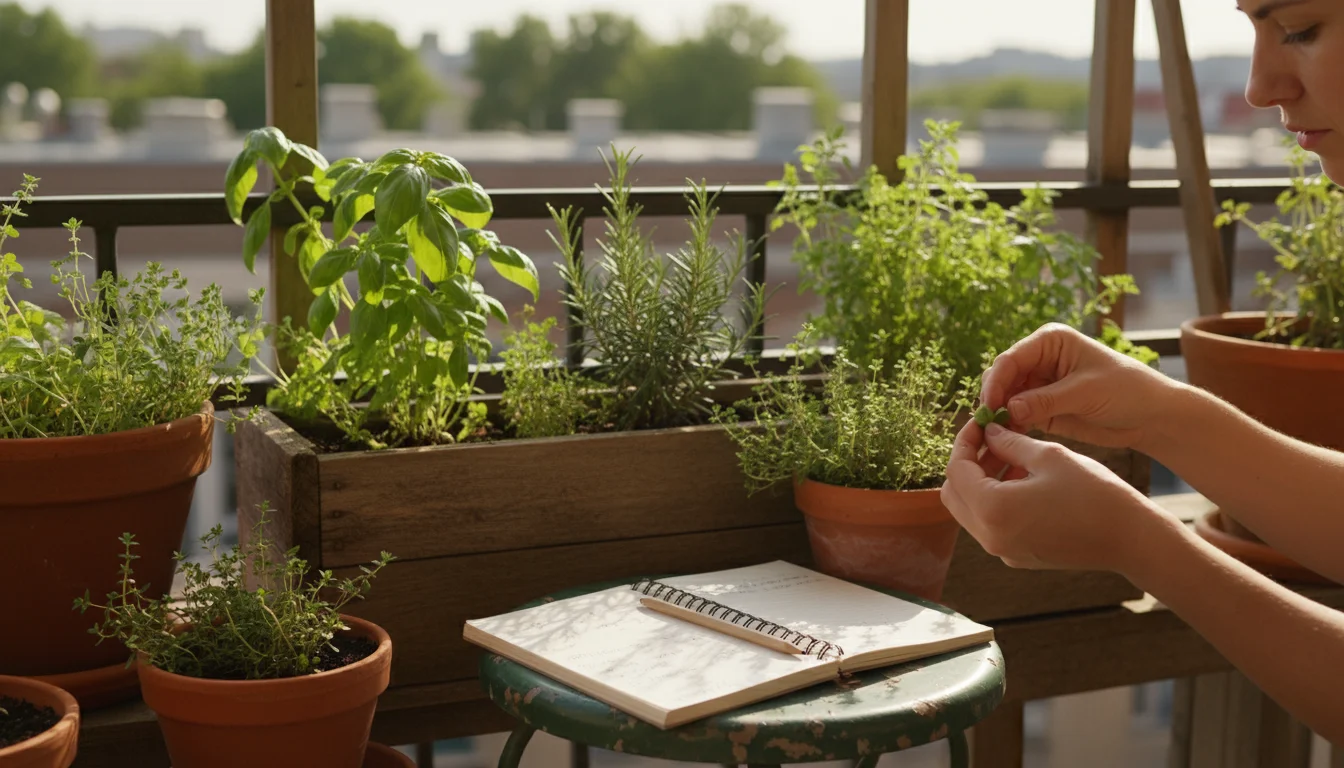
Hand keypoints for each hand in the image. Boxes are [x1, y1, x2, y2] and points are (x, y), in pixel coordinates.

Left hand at [940, 420, 1161, 573]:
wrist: (1130, 539)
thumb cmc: (1094, 493)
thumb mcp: (1049, 456)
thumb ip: (1009, 442)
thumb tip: (989, 432)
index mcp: (993, 510)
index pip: (956, 470)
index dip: (964, 442)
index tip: (980, 423)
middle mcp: (990, 537)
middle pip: (955, 493)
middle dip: (967, 463)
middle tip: (991, 439)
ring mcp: (1002, 550)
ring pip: (970, 510)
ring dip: (981, 481)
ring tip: (1009, 455)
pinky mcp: (1017, 556)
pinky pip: (991, 525)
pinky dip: (995, 500)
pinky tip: (1021, 479)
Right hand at [980, 323, 1177, 450]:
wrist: (1151, 416)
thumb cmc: (1126, 390)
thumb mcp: (1086, 392)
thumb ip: (1045, 400)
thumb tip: (1008, 409)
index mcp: (1050, 341)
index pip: (1011, 358)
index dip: (996, 381)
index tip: (990, 405)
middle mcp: (1039, 360)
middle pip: (1002, 377)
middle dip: (993, 398)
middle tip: (988, 423)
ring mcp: (1038, 385)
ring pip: (1005, 398)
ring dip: (998, 414)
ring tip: (994, 434)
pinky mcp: (1041, 409)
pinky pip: (1016, 416)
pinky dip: (1009, 426)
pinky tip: (1006, 438)